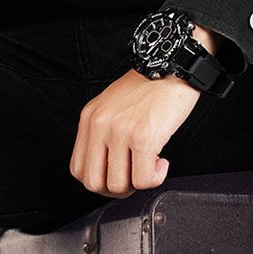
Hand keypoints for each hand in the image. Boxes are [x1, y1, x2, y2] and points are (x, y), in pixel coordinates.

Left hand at [70, 69, 199, 197]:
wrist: (174, 64)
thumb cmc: (150, 87)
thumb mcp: (113, 106)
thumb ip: (105, 134)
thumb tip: (110, 168)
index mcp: (90, 119)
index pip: (78, 169)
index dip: (99, 182)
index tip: (118, 175)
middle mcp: (100, 125)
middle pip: (94, 183)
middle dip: (116, 190)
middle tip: (134, 178)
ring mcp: (120, 132)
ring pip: (118, 185)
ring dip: (137, 184)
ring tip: (150, 166)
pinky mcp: (143, 137)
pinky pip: (143, 180)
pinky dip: (155, 178)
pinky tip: (161, 162)